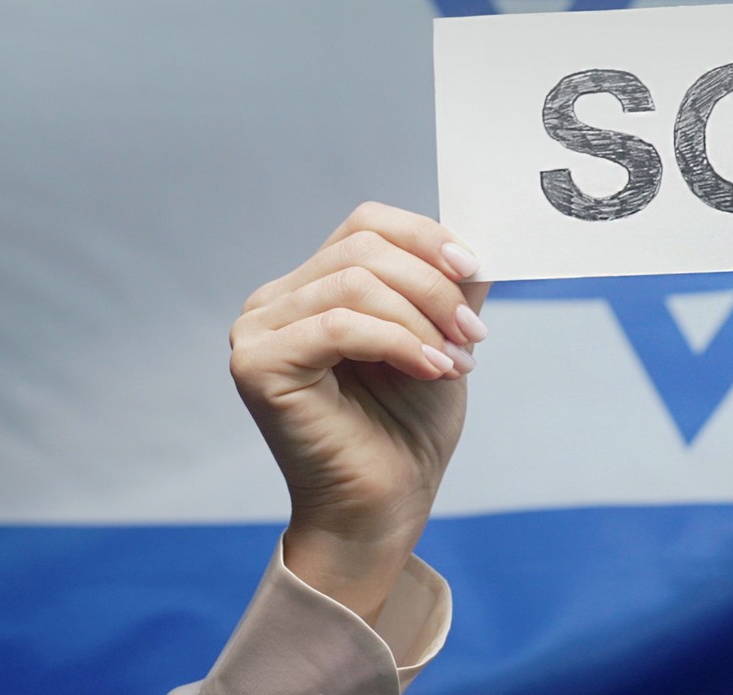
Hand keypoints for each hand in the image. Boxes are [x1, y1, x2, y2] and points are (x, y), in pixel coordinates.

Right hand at [228, 202, 488, 620]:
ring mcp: (258, 331)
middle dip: (432, 287)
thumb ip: (448, 286)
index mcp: (311, 287)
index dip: (425, 238)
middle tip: (473, 334)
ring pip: (355, 285)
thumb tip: (474, 241)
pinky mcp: (257, 364)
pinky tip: (433, 370)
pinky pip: (339, 326)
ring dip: (422, 319)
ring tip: (457, 360)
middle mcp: (274, 302)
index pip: (365, 225)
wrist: (384, 507)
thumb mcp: (440, 338)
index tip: (474, 271)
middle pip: (363, 250)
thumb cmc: (405, 429)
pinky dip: (398, 342)